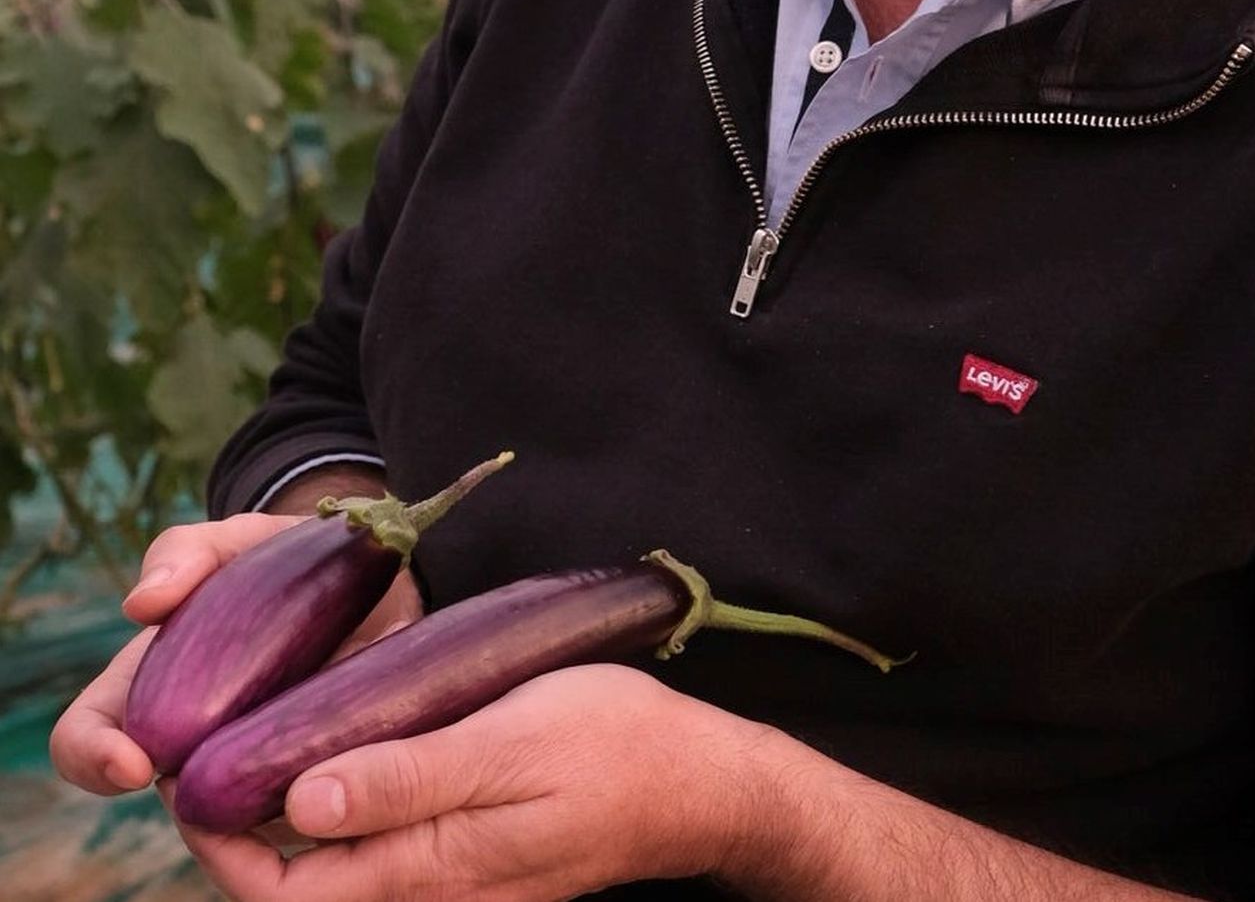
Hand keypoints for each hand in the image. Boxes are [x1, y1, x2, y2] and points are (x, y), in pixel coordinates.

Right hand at [49, 513, 422, 798]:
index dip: (94, 758)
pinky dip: (328, 799)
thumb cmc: (282, 561)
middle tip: (241, 812)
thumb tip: (140, 604)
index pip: (85, 739)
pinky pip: (312, 808)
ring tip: (311, 802)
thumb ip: (187, 552)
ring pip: (242, 822)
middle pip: (173, 800)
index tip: (136, 764)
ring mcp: (250, 771)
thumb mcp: (239, 542)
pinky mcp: (315, 779)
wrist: (371, 573)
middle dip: (198, 813)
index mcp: (148, 690)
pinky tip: (361, 782)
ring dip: (263, 822)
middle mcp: (191, 745)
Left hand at [165, 662, 769, 901]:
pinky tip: (342, 740)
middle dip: (240, 827)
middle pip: (297, 886)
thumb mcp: (513, 742)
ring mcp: (448, 880)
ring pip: (334, 866)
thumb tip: (304, 803)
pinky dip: (341, 804)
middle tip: (219, 741)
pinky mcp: (468, 856)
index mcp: (426, 869)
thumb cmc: (612, 746)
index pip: (282, 895)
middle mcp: (425, 891)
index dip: (221, 846)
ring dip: (286, 811)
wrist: (696, 782)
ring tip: (268, 729)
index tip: (199, 771)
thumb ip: (412, 780)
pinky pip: (379, 847)